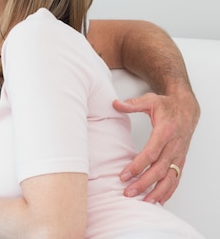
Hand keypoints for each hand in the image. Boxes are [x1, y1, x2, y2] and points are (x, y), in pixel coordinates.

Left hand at [113, 89, 198, 204]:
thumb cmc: (167, 106)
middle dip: (143, 183)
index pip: (150, 153)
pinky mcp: (181, 160)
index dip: (137, 166)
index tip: (123, 175)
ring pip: (169, 178)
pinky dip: (169, 191)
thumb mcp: (150, 100)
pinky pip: (176, 178)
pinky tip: (159, 200)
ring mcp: (178, 155)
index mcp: (165, 132)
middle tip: (128, 192)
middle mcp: (174, 146)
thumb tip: (114, 104)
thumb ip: (132, 104)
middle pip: (159, 170)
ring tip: (143, 202)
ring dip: (157, 192)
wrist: (187, 108)